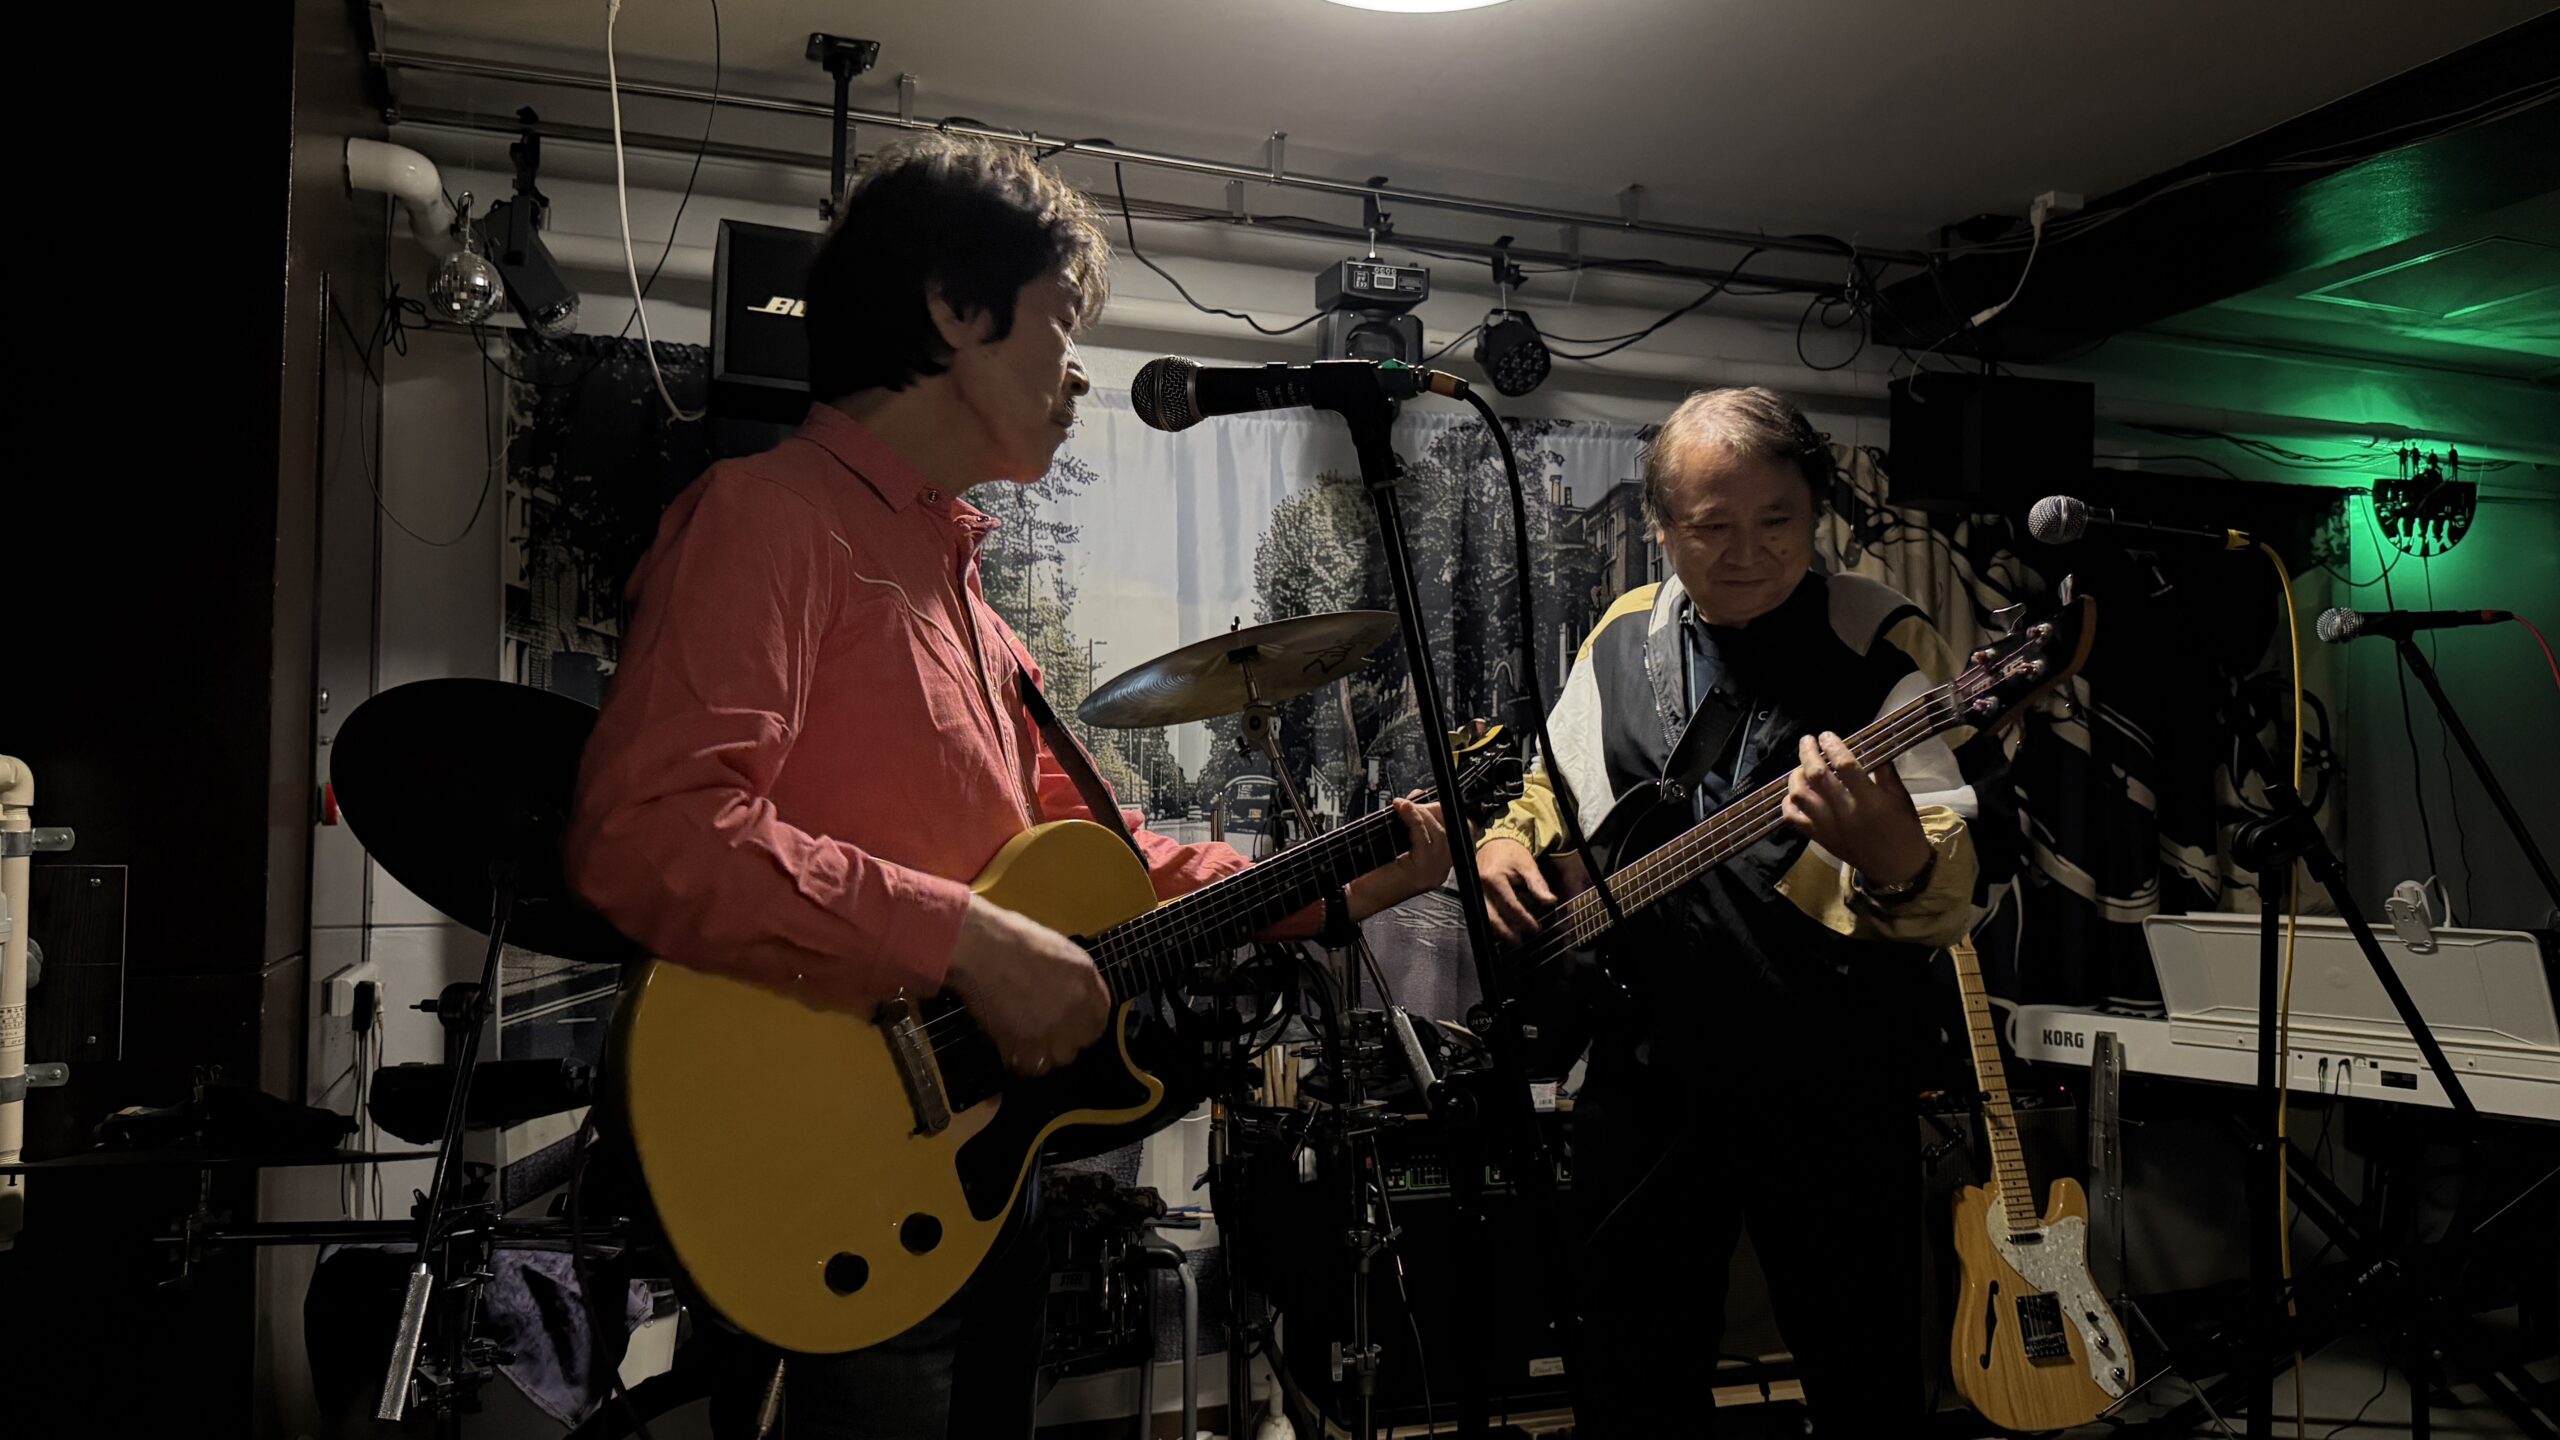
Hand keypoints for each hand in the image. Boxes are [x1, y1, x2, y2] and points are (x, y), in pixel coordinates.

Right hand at [943, 894, 1111, 1074]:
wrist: (981, 949)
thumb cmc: (1014, 939)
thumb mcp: (1060, 951)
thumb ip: (1076, 979)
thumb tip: (1076, 998)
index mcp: (1086, 981)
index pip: (1099, 1020)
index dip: (1083, 1025)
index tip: (1070, 1026)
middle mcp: (1076, 1008)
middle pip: (1081, 1043)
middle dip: (1065, 1040)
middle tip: (1043, 1031)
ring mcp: (1052, 1029)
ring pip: (1058, 1058)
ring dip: (1045, 1052)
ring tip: (1025, 1039)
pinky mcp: (1025, 1045)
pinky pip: (1031, 1066)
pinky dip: (1020, 1059)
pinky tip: (1010, 1044)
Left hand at [1345, 795, 1449, 920]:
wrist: (1357, 895)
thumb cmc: (1372, 872)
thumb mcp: (1395, 839)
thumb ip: (1410, 822)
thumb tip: (1416, 798)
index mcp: (1438, 863)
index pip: (1459, 832)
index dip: (1444, 812)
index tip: (1428, 800)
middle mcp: (1440, 869)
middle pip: (1451, 830)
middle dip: (1433, 809)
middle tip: (1412, 802)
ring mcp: (1433, 873)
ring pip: (1440, 833)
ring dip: (1421, 813)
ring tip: (1404, 806)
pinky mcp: (1422, 873)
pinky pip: (1425, 839)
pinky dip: (1414, 819)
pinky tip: (1403, 810)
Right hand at [1476, 836, 1557, 945]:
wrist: (1496, 843)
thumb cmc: (1513, 853)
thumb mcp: (1528, 866)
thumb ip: (1538, 885)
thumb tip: (1550, 902)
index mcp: (1493, 878)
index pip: (1510, 905)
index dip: (1523, 919)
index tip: (1534, 928)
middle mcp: (1480, 886)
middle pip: (1492, 915)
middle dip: (1506, 931)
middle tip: (1520, 941)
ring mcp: (1475, 890)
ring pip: (1484, 917)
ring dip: (1498, 930)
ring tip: (1512, 940)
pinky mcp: (1474, 894)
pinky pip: (1482, 912)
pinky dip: (1492, 923)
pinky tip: (1502, 930)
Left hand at [1781, 731, 1933, 886]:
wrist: (1895, 866)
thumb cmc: (1902, 827)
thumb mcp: (1900, 796)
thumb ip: (1884, 770)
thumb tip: (1868, 743)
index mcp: (1869, 800)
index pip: (1845, 766)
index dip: (1833, 746)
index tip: (1827, 735)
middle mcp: (1845, 813)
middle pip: (1816, 777)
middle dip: (1808, 754)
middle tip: (1808, 740)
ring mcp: (1828, 827)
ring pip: (1799, 796)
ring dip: (1796, 776)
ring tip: (1801, 766)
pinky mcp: (1819, 838)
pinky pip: (1793, 819)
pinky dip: (1788, 802)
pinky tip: (1795, 793)